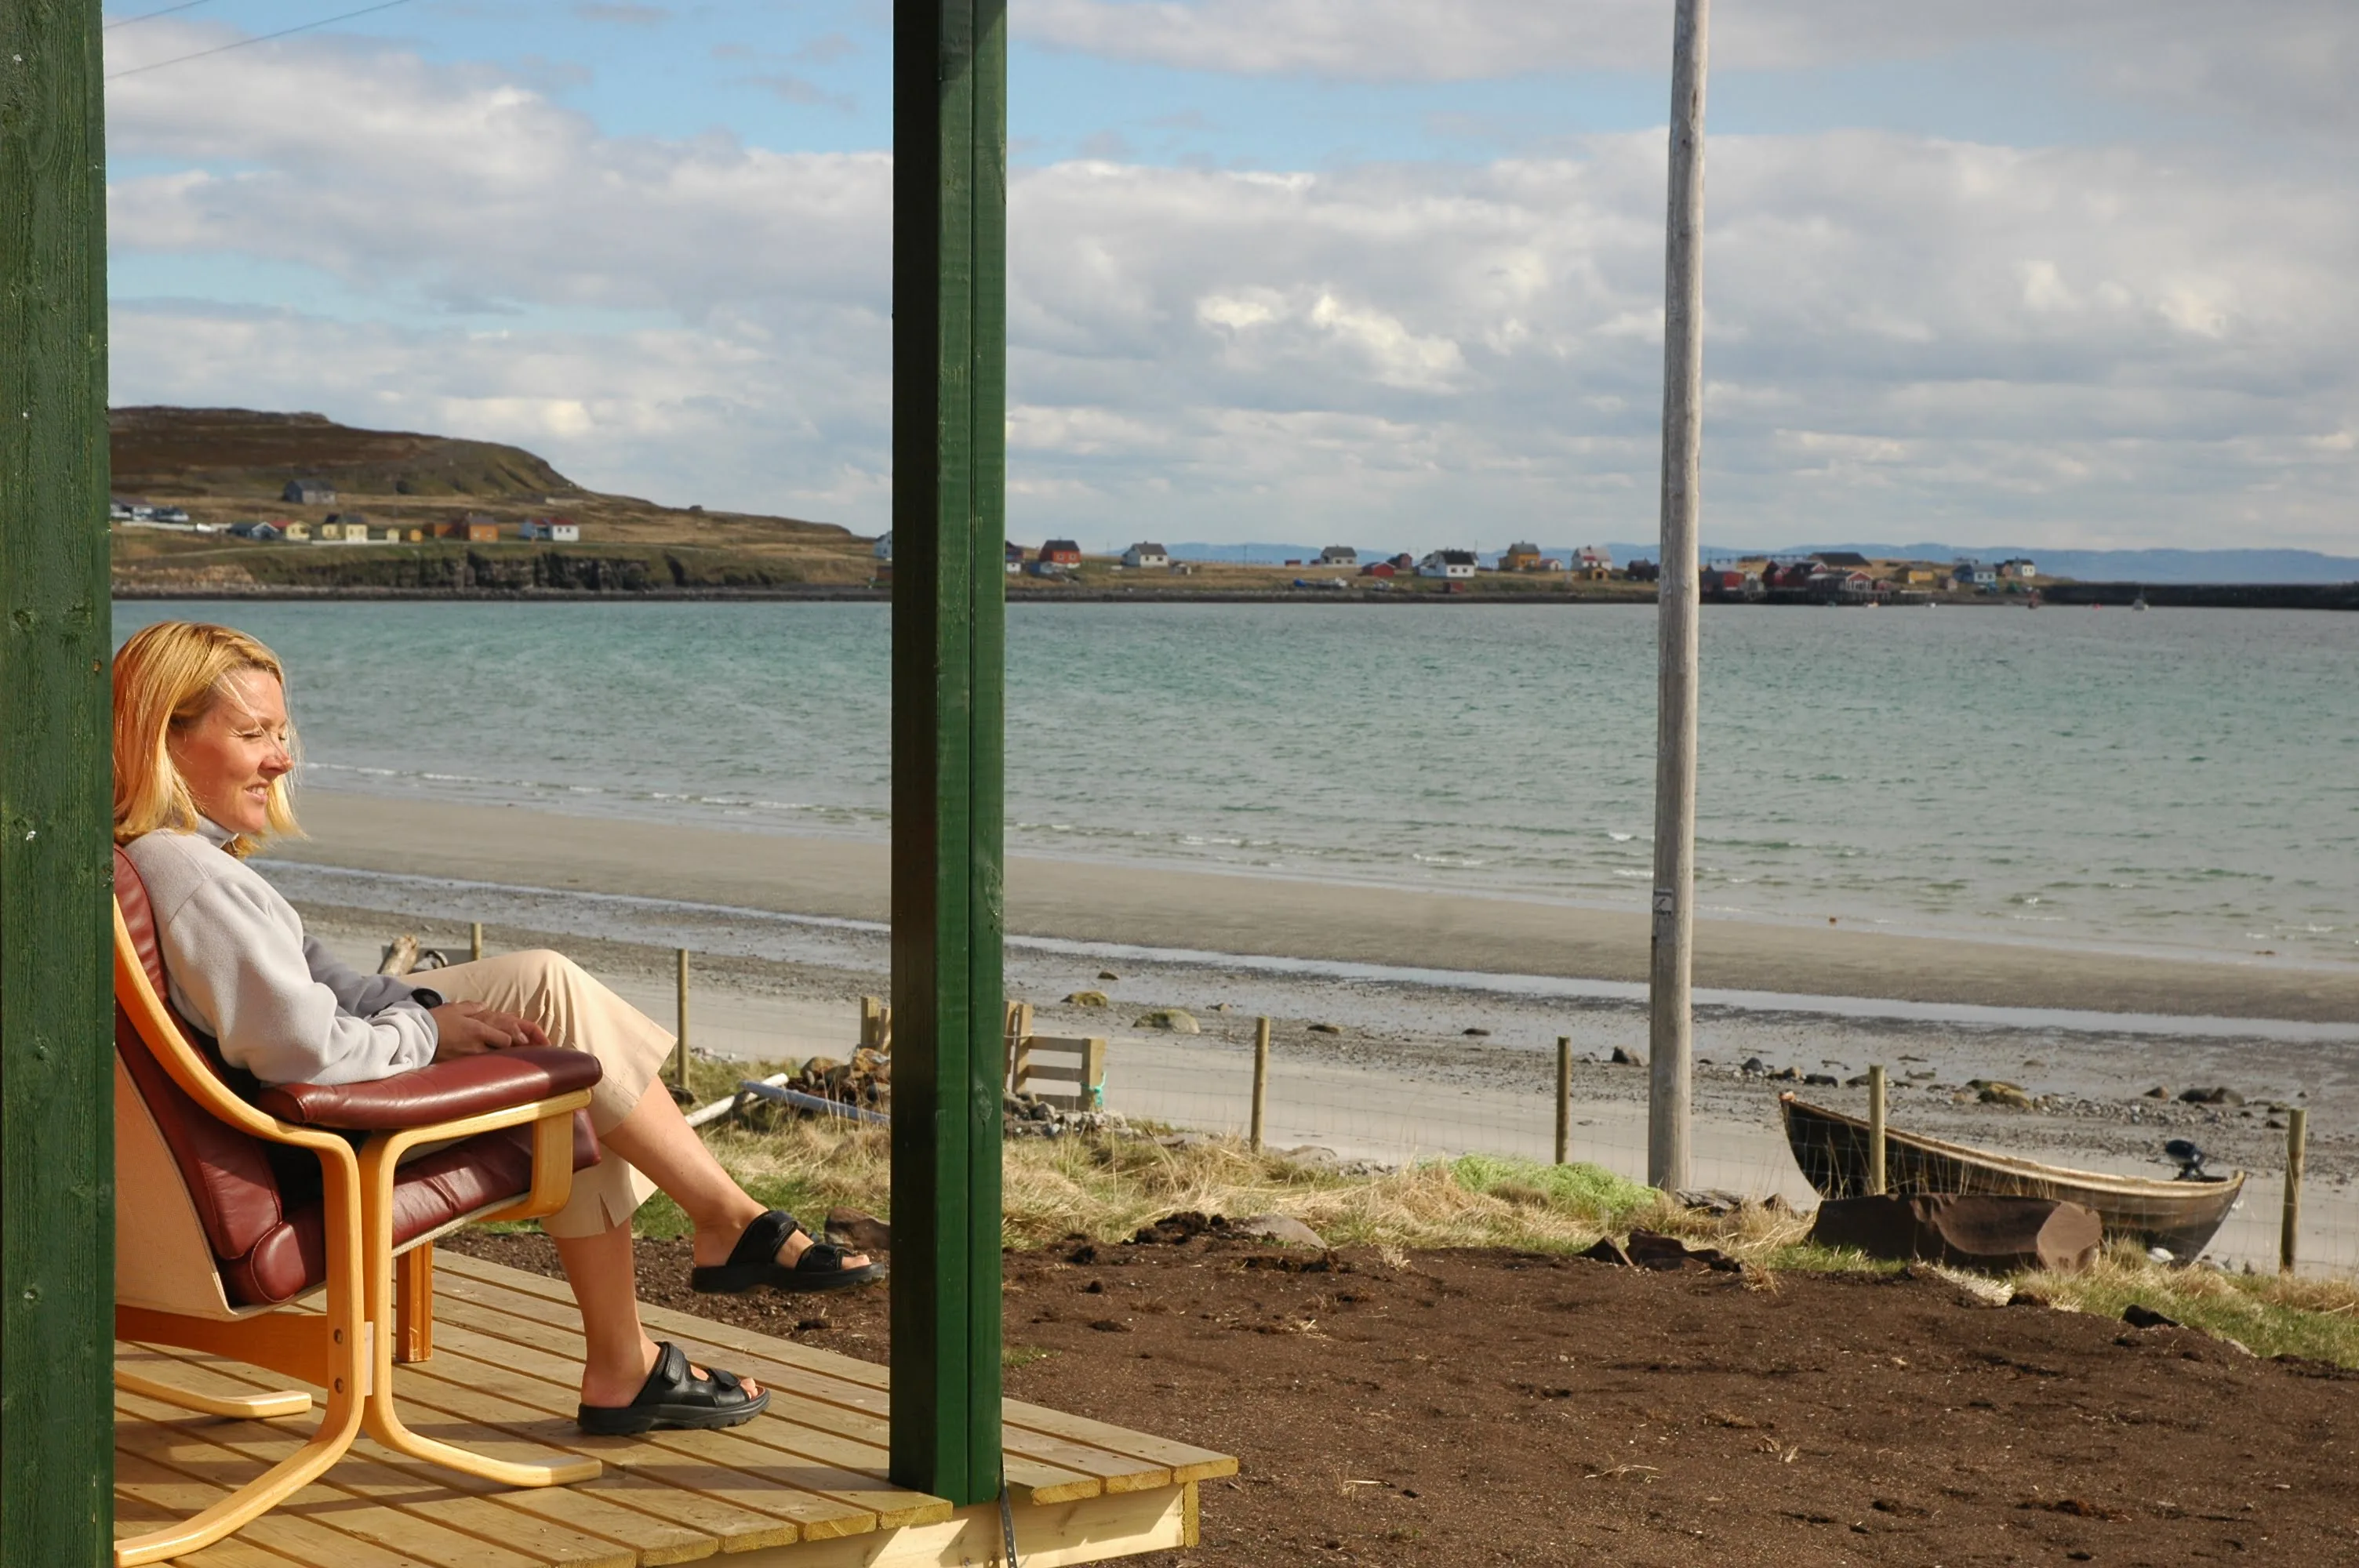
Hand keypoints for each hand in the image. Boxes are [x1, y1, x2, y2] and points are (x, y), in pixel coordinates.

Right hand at [428, 1001, 549, 1059]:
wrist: (414, 1036)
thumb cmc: (434, 1020)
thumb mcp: (455, 1008)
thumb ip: (472, 1007)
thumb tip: (484, 1006)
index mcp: (478, 1030)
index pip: (506, 1039)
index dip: (514, 1040)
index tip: (518, 1041)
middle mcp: (476, 1046)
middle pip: (502, 1053)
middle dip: (510, 1052)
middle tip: (517, 1052)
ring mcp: (467, 1058)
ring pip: (491, 1062)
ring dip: (497, 1059)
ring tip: (503, 1060)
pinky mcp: (458, 1067)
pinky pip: (476, 1068)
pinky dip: (482, 1067)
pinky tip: (484, 1068)